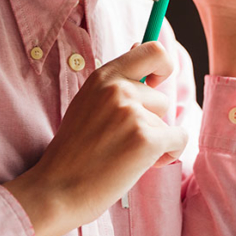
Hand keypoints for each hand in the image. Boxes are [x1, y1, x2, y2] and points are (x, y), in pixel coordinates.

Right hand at [5, 42, 187, 235]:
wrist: (57, 190)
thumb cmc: (74, 151)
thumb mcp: (88, 103)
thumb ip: (116, 80)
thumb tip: (141, 44)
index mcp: (103, 77)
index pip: (152, 50)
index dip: (164, 65)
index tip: (156, 84)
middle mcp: (118, 90)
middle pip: (162, 98)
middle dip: (152, 121)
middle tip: (123, 139)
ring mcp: (132, 113)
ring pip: (168, 122)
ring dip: (155, 141)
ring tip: (122, 154)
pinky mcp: (146, 139)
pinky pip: (179, 139)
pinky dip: (167, 155)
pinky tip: (138, 165)